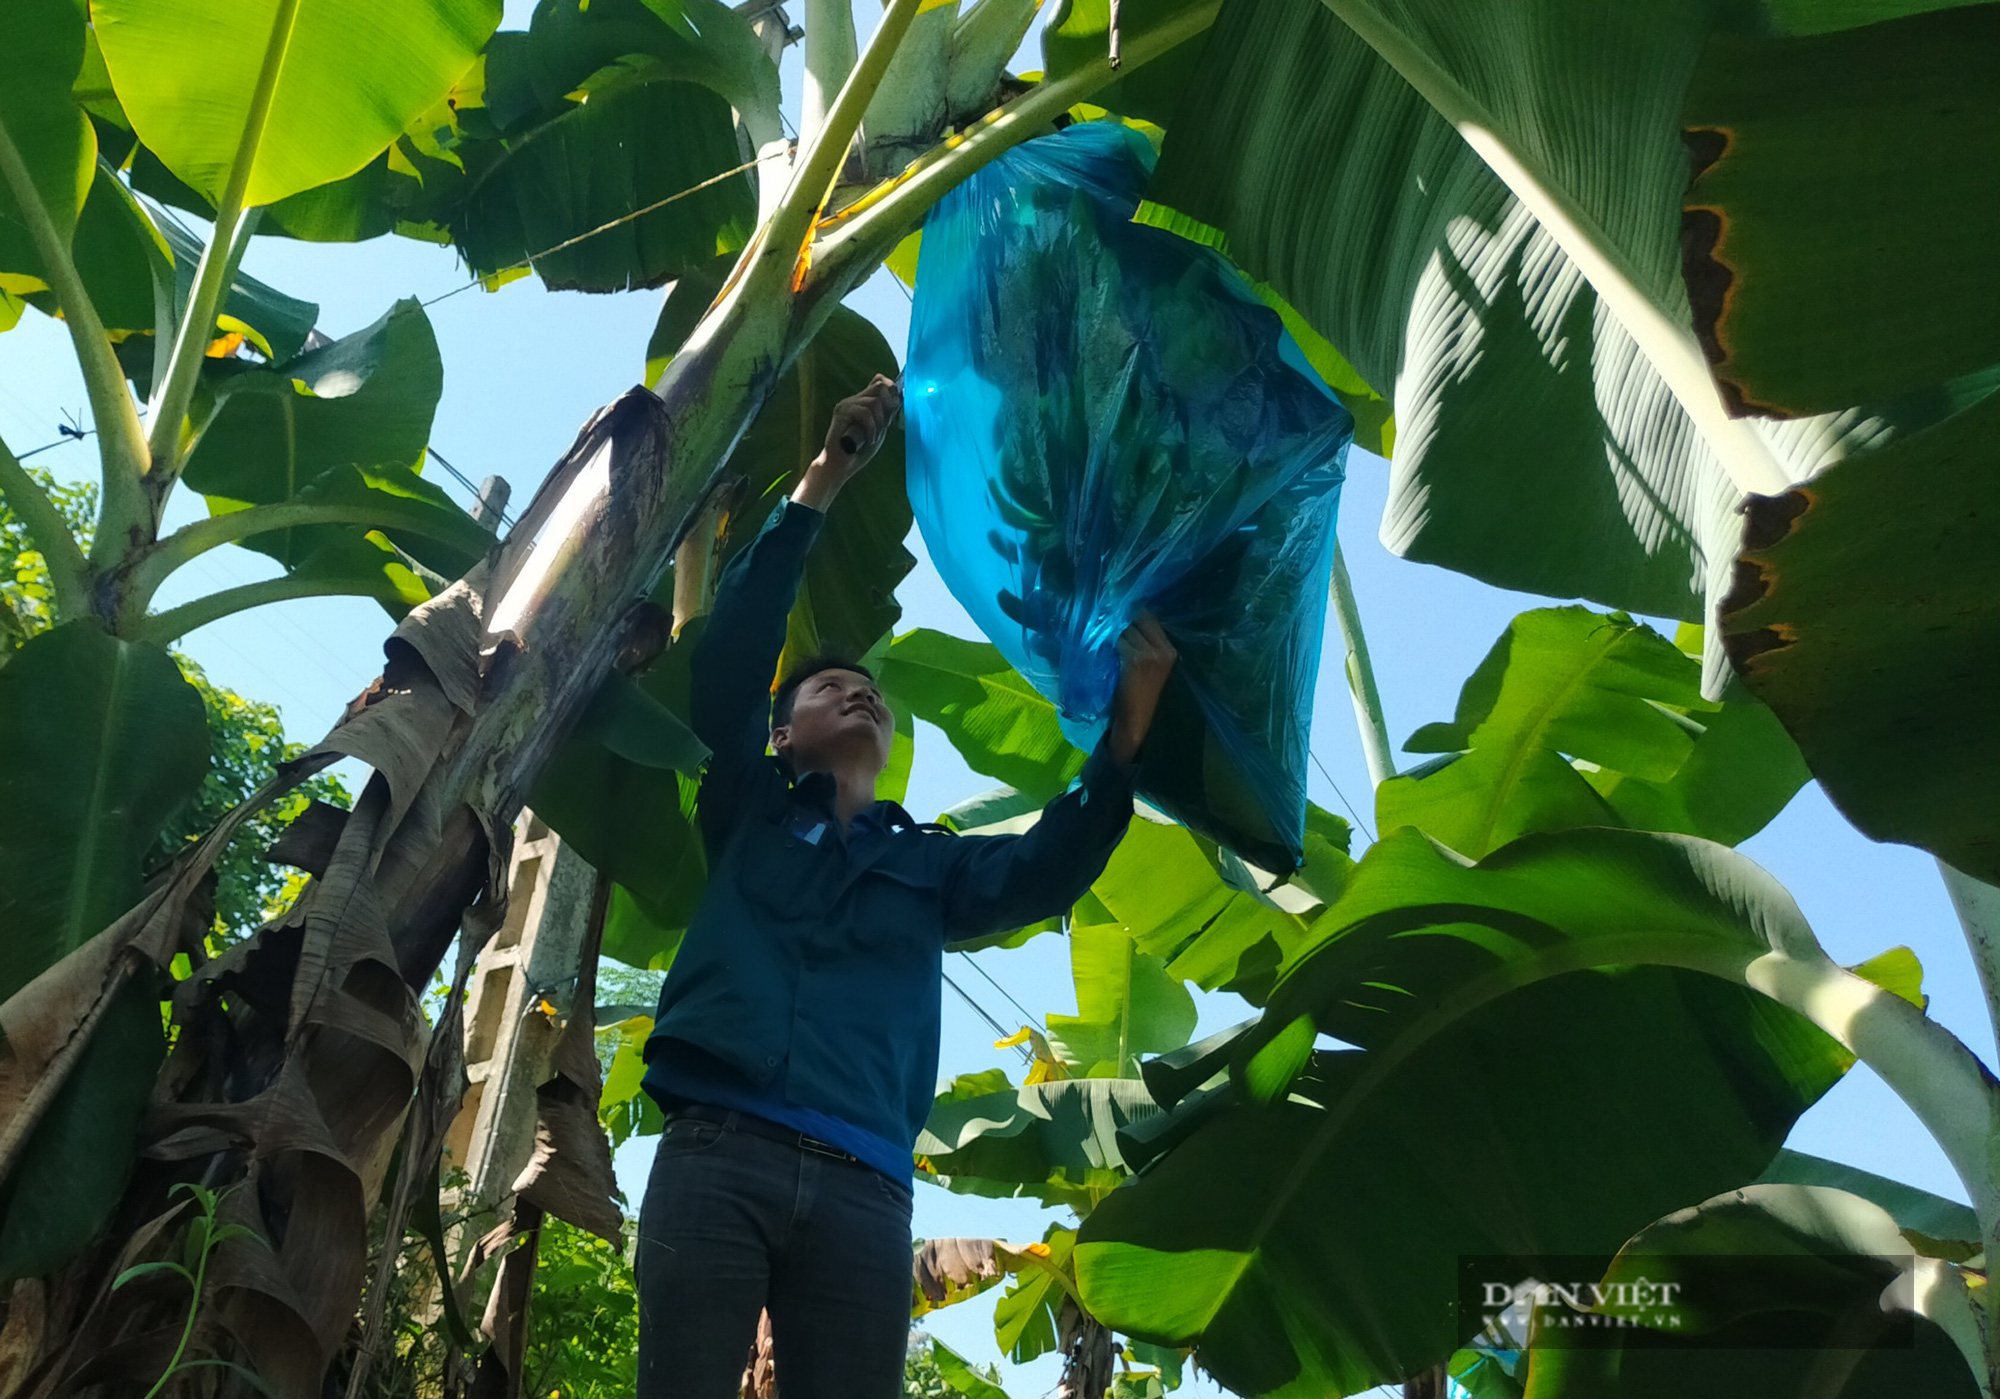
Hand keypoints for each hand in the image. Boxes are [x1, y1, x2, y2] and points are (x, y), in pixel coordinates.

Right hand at [793, 374, 902, 510]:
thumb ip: (886, 414)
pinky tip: (868, 440)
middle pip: (880, 386)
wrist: (841, 465)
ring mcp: (846, 404)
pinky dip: (871, 429)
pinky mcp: (841, 412)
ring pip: (874, 402)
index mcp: (863, 402)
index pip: (879, 380)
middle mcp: (854, 399)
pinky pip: (864, 413)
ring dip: (879, 424)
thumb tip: (899, 398)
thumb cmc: (859, 451)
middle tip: (883, 426)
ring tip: (872, 438)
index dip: (891, 390)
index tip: (893, 410)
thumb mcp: (879, 430)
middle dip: (888, 407)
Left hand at [1108, 613, 1176, 763]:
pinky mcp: (1136, 660)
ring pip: (1126, 629)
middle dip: (1121, 616)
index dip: (1133, 611)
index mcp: (1170, 650)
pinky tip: (1099, 639)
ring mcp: (1151, 654)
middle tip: (1105, 611)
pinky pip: (1119, 640)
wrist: (1135, 720)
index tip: (1117, 606)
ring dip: (1112, 627)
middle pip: (1139, 619)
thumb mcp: (1150, 666)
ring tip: (1099, 624)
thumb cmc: (1138, 694)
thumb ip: (1145, 643)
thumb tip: (1125, 618)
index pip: (1151, 618)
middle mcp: (1164, 649)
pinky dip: (1107, 639)